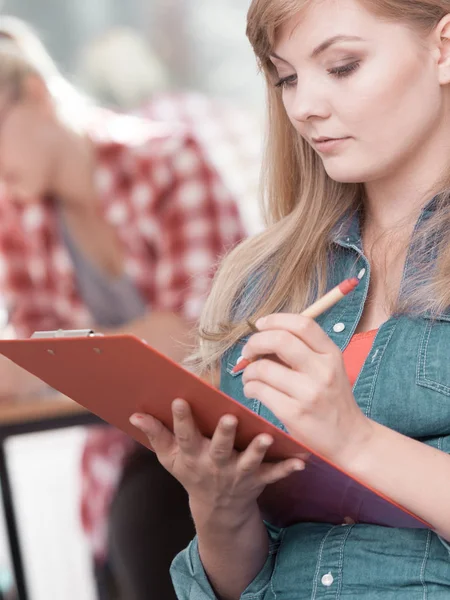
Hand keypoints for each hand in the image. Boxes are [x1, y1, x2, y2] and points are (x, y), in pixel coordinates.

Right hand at [130, 399, 304, 513]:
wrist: (218, 510)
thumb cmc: (193, 474)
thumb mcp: (171, 459)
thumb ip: (156, 435)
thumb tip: (134, 413)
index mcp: (193, 456)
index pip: (184, 436)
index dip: (181, 420)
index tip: (180, 400)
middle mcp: (215, 465)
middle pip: (219, 449)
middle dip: (224, 435)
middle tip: (229, 418)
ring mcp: (238, 473)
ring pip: (249, 462)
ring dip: (258, 450)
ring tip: (267, 437)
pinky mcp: (258, 479)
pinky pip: (274, 475)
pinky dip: (287, 468)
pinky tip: (301, 461)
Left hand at [241, 314, 374, 466]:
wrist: (350, 440)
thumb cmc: (332, 401)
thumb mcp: (328, 370)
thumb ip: (302, 352)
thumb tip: (264, 337)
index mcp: (331, 354)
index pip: (302, 324)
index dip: (275, 320)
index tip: (260, 325)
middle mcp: (322, 370)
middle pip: (280, 340)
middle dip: (255, 342)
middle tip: (248, 352)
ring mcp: (309, 393)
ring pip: (263, 368)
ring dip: (248, 370)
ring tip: (250, 376)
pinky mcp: (294, 413)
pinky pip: (260, 391)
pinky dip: (249, 388)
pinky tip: (253, 391)